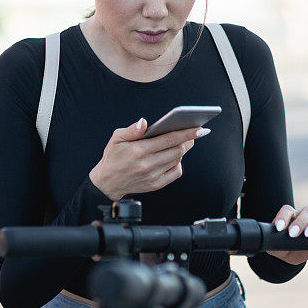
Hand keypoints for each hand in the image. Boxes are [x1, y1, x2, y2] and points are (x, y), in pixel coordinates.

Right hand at [90, 117, 210, 199]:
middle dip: (189, 140)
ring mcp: (152, 176)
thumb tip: (144, 122)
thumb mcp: (116, 138)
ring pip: (177, 159)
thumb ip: (132, 130)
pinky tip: (174, 157)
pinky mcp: (155, 184)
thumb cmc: (113, 157)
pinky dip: (178, 163)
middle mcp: (147, 164)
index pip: (168, 139)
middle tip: (195, 132)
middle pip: (177, 150)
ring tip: (184, 141)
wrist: (107, 182)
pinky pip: (175, 172)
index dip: (186, 133)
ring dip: (183, 149)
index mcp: (138, 150)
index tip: (200, 128)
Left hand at [266, 204, 307, 265]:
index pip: (287, 210)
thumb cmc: (282, 247)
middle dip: (299, 223)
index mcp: (289, 216)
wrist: (293, 256)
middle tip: (293, 235)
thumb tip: (264, 240)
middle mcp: (303, 215)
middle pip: (305, 211)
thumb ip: (270, 242)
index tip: (279, 229)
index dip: (283, 217)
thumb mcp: (274, 246)